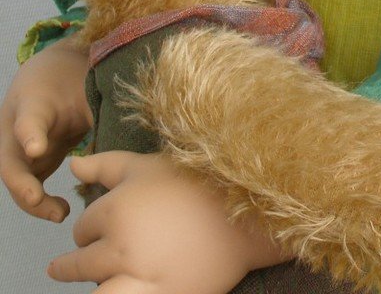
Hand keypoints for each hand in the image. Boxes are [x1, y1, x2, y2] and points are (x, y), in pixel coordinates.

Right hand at [0, 37, 90, 221]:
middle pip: (11, 161)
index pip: (28, 118)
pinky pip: (31, 186)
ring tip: (60, 213)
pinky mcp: (33, 163)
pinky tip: (63, 211)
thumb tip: (118, 131)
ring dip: (33, 201)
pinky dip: (42, 202)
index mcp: (31, 102)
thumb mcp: (85, 84)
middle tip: (37, 198)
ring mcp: (21, 149)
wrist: (57, 72)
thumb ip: (94, 106)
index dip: (30, 134)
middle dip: (22, 183)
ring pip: (18, 180)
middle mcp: (16, 129)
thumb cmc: (73, 78)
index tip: (37, 148)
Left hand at [47, 150, 291, 292]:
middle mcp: (120, 246)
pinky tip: (127, 288)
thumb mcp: (146, 164)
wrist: (245, 209)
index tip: (99, 228)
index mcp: (115, 210)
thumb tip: (71, 166)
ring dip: (95, 288)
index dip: (89, 229)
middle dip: (79, 263)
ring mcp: (139, 277)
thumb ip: (104, 165)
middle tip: (80, 261)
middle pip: (82, 264)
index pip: (82, 229)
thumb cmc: (195, 180)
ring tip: (98, 285)